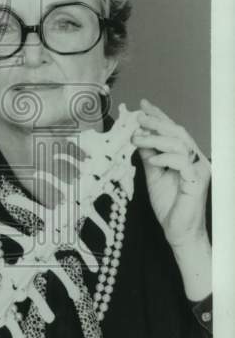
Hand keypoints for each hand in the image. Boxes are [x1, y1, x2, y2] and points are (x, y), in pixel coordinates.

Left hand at [131, 98, 209, 249]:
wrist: (178, 232)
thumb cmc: (169, 205)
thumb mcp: (153, 175)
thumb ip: (149, 155)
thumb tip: (139, 136)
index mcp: (186, 156)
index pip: (173, 131)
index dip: (159, 116)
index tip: (143, 105)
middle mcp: (196, 160)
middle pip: (178, 132)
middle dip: (157, 122)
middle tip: (138, 118)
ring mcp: (199, 169)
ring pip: (179, 144)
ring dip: (156, 138)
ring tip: (138, 139)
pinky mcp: (197, 181)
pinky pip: (182, 162)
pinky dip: (165, 158)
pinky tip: (152, 160)